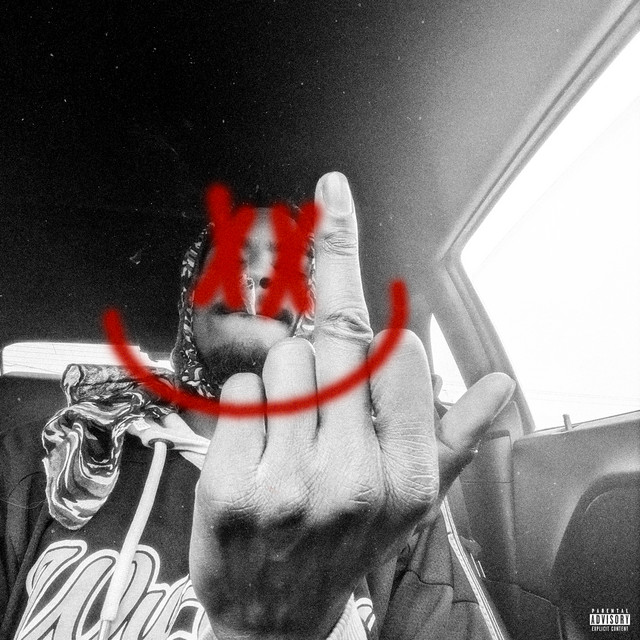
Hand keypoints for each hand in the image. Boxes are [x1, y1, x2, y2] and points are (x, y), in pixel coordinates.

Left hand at [189, 172, 513, 638]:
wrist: (276, 616)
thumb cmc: (346, 545)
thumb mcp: (412, 501)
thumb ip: (456, 435)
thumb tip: (500, 386)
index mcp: (408, 478)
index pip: (400, 353)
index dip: (382, 339)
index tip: (371, 331)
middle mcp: (352, 481)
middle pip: (337, 343)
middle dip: (329, 354)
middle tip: (323, 390)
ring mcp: (288, 487)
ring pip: (285, 359)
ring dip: (286, 381)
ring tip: (292, 430)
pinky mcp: (229, 488)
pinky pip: (240, 390)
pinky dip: (246, 403)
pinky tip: (258, 444)